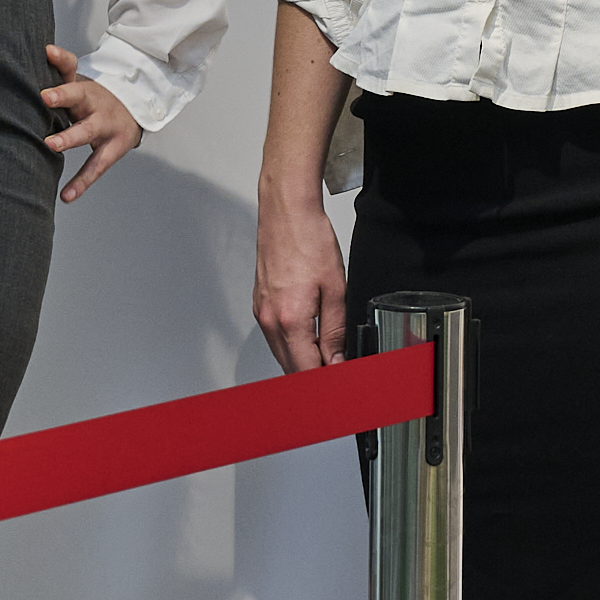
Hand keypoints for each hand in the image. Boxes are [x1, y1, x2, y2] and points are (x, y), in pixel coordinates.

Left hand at [42, 47, 142, 203]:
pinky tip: (66, 195)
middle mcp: (95, 103)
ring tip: (51, 144)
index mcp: (84, 86)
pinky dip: (81, 182)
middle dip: (63, 96)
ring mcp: (105, 126)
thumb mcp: (79, 83)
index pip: (71, 68)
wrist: (135, 114)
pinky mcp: (112, 149)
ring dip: (70, 137)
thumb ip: (61, 68)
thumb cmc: (95, 101)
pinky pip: (95, 167)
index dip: (60, 60)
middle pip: (81, 95)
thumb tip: (45, 49)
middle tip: (44, 98)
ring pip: (87, 130)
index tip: (47, 53)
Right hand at [254, 173, 350, 371]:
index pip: (306, 370)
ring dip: (302, 362)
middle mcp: (270, 320)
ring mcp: (261, 312)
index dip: (325, 384)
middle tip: (338, 376)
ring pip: (281, 353)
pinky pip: (275, 336)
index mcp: (290, 320)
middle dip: (313, 377)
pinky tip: (308, 340)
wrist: (286, 212)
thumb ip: (335, 330)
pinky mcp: (259, 303)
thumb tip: (337, 359)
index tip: (340, 387)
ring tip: (327, 361)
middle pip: (290, 367)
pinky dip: (291, 345)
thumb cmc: (309, 240)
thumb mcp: (336, 289)